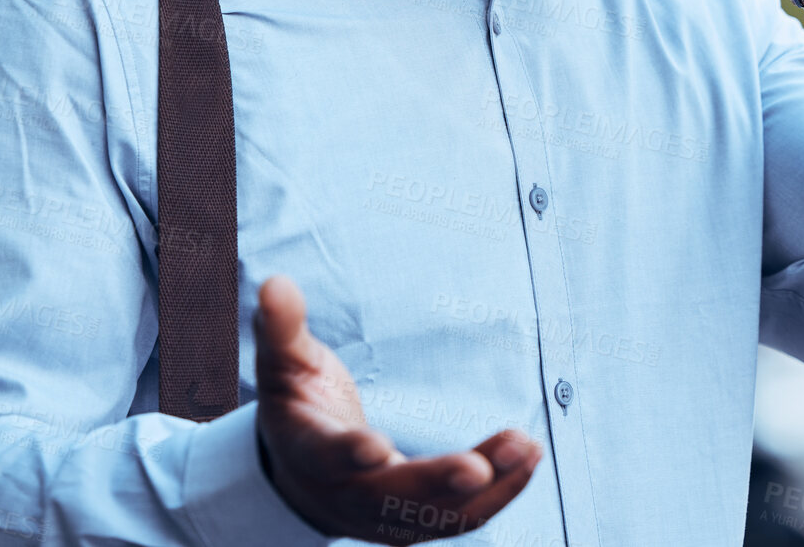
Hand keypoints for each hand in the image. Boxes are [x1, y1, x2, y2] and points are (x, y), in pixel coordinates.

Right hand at [252, 275, 542, 540]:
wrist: (301, 473)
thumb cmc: (297, 404)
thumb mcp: (283, 363)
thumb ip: (281, 326)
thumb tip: (275, 281)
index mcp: (309, 451)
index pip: (328, 456)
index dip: (349, 453)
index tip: (378, 444)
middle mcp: (346, 494)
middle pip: (391, 499)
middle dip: (436, 484)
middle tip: (478, 467)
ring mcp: (383, 517)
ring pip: (436, 515)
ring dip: (485, 488)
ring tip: (524, 447)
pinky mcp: (415, 523)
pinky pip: (459, 518)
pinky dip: (497, 494)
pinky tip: (527, 459)